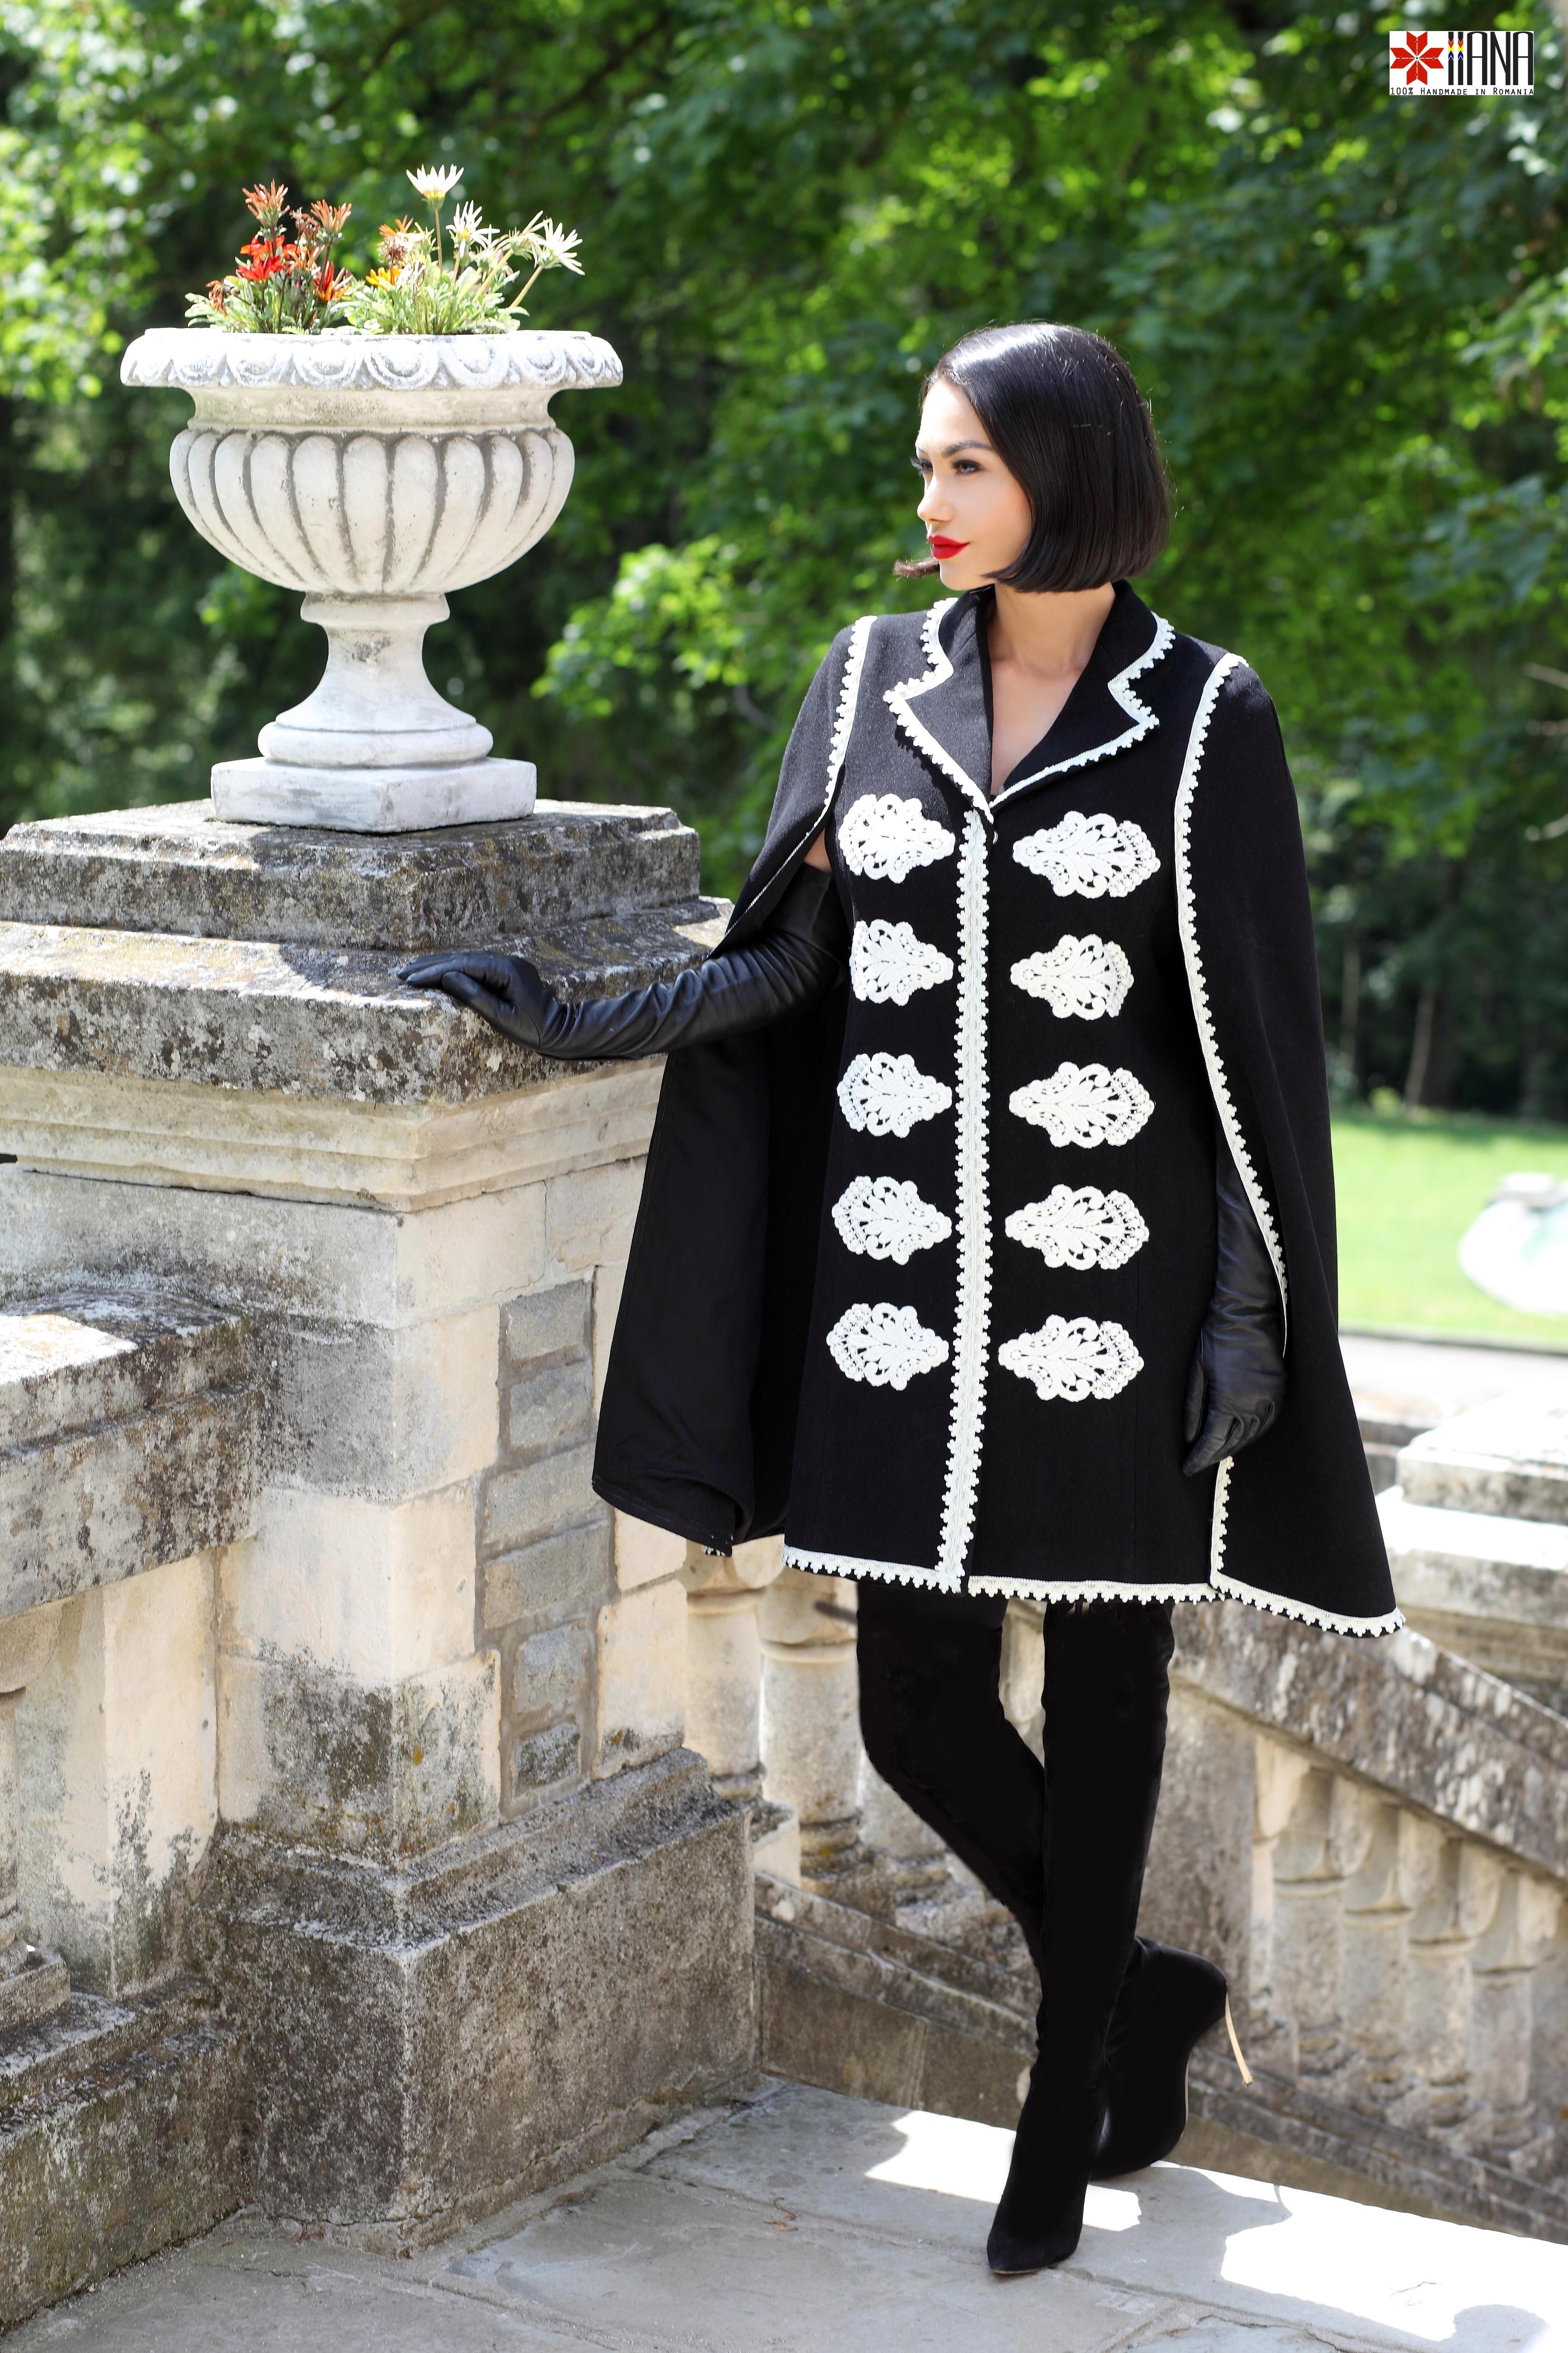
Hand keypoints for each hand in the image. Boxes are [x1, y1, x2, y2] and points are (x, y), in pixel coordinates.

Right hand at [397, 950, 559, 1048]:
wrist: (562, 1029)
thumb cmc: (535, 1029)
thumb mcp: (503, 1017)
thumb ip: (475, 996)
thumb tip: (447, 978)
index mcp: (505, 969)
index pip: (462, 966)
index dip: (433, 972)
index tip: (410, 980)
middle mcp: (505, 960)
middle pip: (460, 958)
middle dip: (429, 966)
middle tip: (400, 974)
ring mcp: (506, 964)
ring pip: (465, 960)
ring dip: (437, 965)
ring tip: (411, 972)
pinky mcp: (505, 971)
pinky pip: (474, 966)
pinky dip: (453, 969)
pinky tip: (437, 973)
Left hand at [1181, 1318, 1284, 1476]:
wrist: (1249, 1313)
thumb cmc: (1216, 1338)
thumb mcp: (1196, 1371)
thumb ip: (1192, 1407)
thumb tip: (1189, 1437)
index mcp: (1229, 1402)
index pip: (1212, 1442)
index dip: (1199, 1458)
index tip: (1187, 1469)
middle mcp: (1253, 1406)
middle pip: (1232, 1443)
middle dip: (1213, 1456)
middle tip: (1198, 1462)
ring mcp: (1270, 1400)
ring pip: (1251, 1437)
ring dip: (1233, 1448)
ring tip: (1216, 1452)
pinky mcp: (1279, 1392)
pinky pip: (1266, 1424)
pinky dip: (1251, 1434)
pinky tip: (1240, 1436)